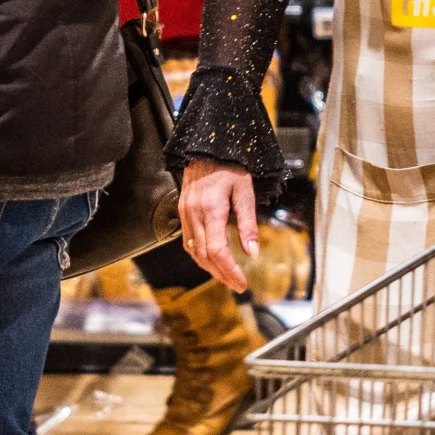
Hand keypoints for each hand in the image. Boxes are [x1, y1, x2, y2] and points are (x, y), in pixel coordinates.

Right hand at [179, 161, 261, 294]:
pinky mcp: (182, 212)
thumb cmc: (229, 167)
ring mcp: (185, 214)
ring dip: (209, 268)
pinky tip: (211, 260)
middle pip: (205, 256)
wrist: (205, 149)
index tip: (242, 283)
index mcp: (211, 210)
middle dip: (221, 274)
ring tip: (226, 276)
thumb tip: (252, 253)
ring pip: (194, 251)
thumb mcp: (245, 193)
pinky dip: (200, 255)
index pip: (217, 250)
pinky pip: (188, 241)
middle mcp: (194, 215)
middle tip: (237, 285)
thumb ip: (248, 224)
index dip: (229, 271)